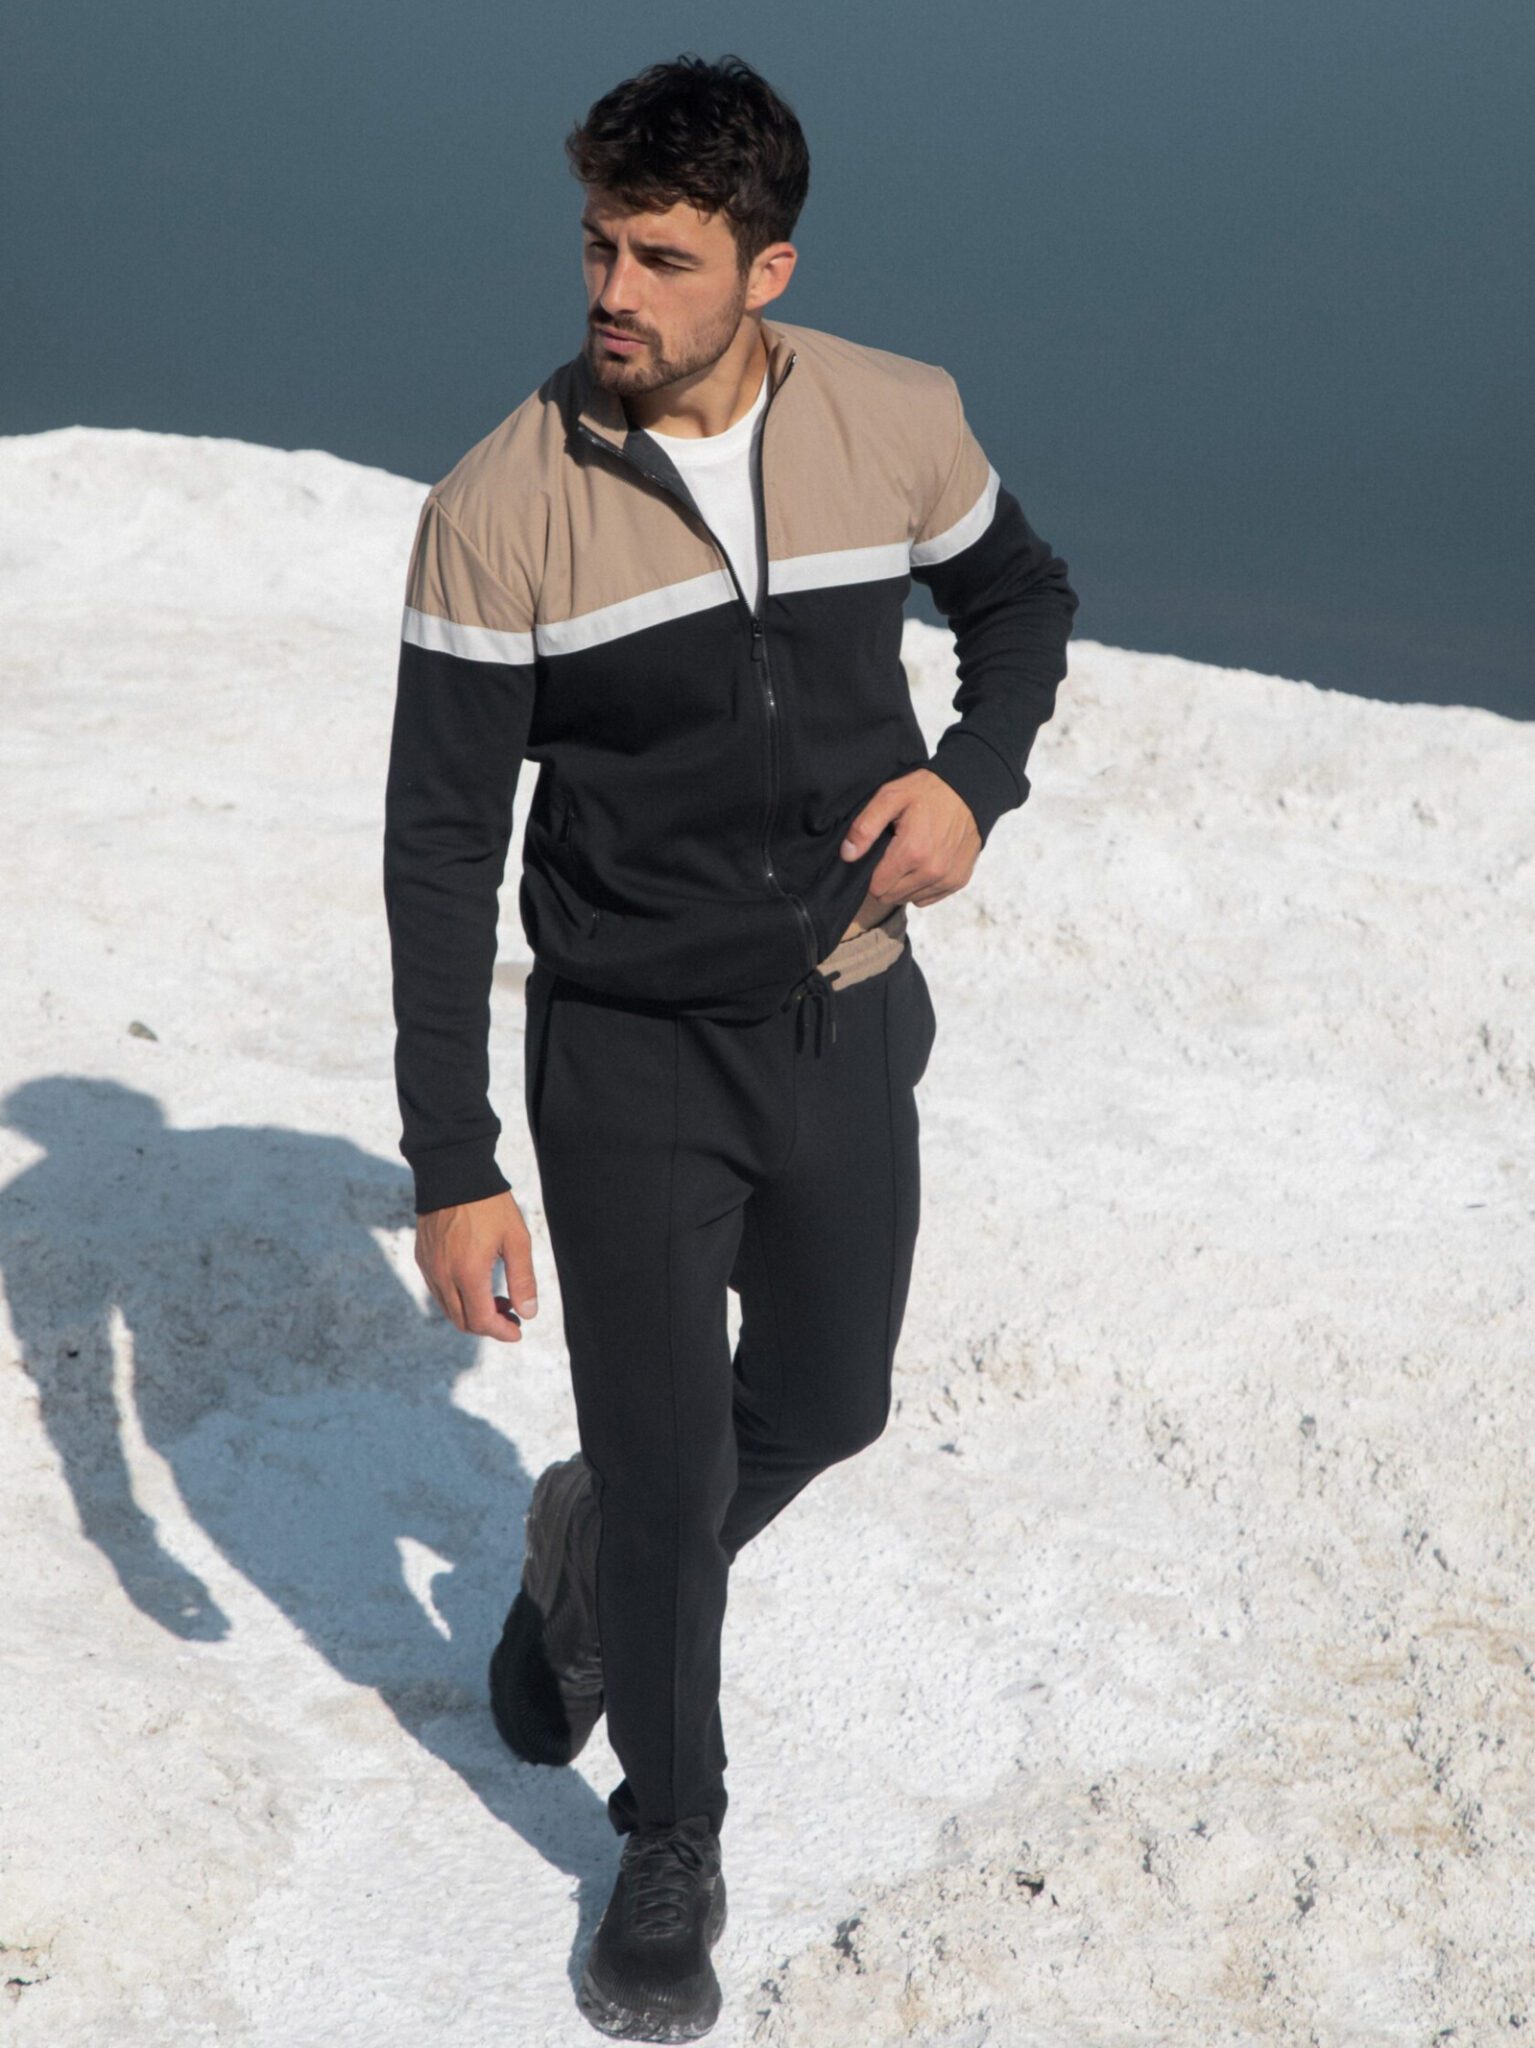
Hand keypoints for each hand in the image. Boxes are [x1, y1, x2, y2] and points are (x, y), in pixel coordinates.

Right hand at [415, 1189, 538, 1343]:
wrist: (452, 1172)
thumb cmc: (489, 1204)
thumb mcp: (516, 1239)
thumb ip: (523, 1279)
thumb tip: (529, 1313)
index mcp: (468, 1273)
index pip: (482, 1321)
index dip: (501, 1332)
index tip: (518, 1331)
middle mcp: (443, 1275)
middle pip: (463, 1321)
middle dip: (489, 1326)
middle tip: (511, 1314)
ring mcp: (429, 1267)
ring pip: (449, 1309)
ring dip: (473, 1313)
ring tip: (498, 1299)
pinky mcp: (422, 1257)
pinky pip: (438, 1291)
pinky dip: (457, 1298)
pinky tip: (475, 1284)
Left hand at [839, 768, 981, 907]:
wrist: (970, 790)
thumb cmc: (927, 791)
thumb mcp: (890, 797)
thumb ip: (865, 827)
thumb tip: (848, 855)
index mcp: (911, 852)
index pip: (876, 887)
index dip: (871, 874)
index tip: (878, 856)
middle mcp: (932, 871)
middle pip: (891, 897)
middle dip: (885, 880)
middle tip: (892, 854)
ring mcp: (947, 878)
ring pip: (909, 899)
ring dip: (903, 884)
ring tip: (910, 856)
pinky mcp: (958, 881)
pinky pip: (928, 898)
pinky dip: (921, 886)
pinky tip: (923, 863)